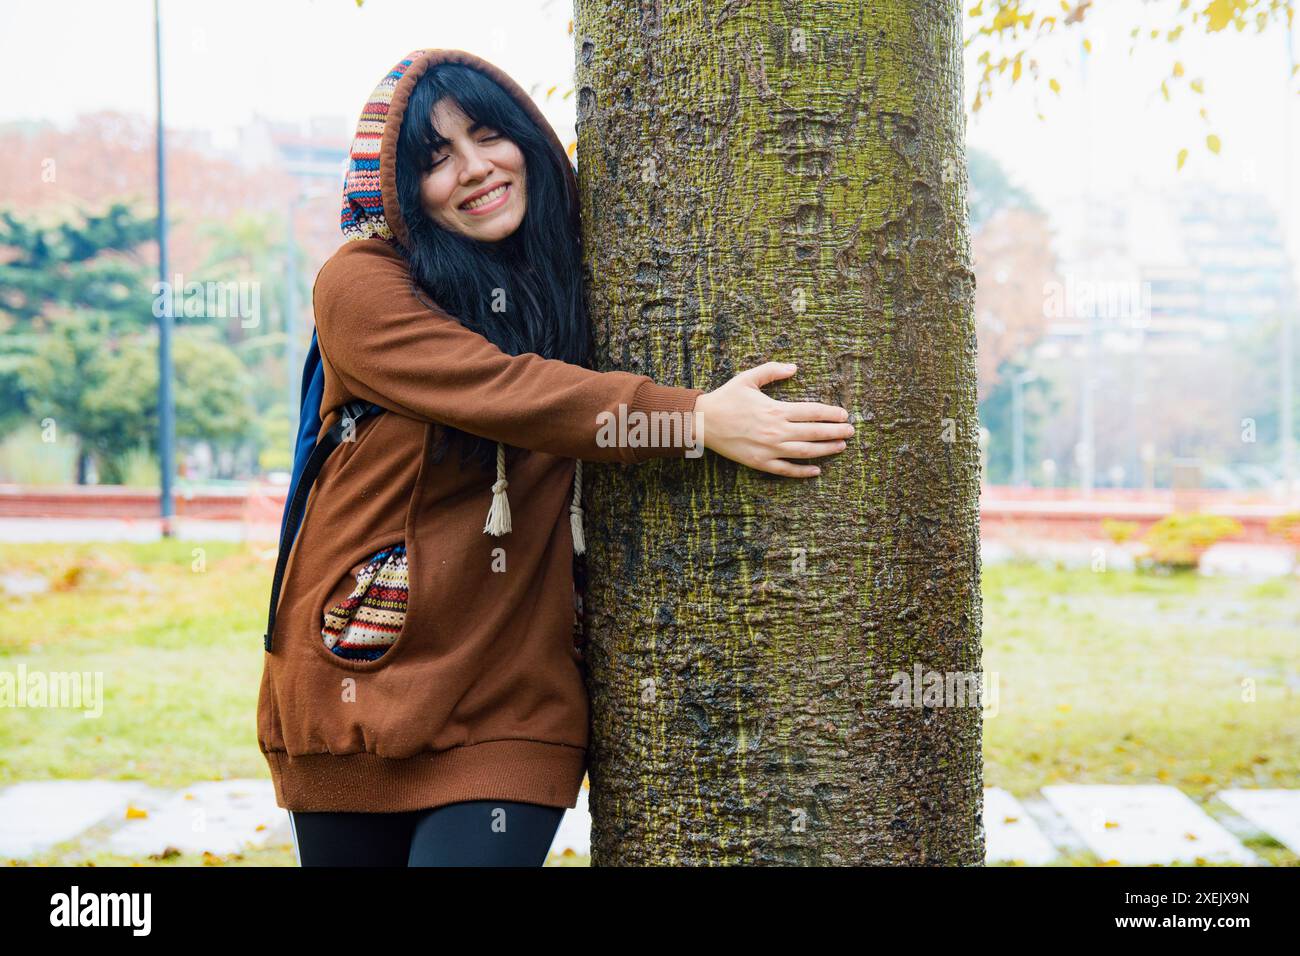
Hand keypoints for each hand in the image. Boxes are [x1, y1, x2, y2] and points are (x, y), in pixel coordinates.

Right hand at [692, 362, 853, 476]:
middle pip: (814, 432)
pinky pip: (786, 470)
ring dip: (826, 450)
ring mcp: (769, 449)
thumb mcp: (748, 378)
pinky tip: (816, 470)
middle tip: (851, 432)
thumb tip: (794, 367)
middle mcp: (776, 431)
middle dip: (836, 432)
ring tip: (841, 447)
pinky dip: (803, 471)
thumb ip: (772, 370)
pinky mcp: (760, 462)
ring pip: (805, 451)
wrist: (703, 421)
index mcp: (776, 410)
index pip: (812, 412)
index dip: (831, 414)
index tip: (844, 415)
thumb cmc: (726, 398)